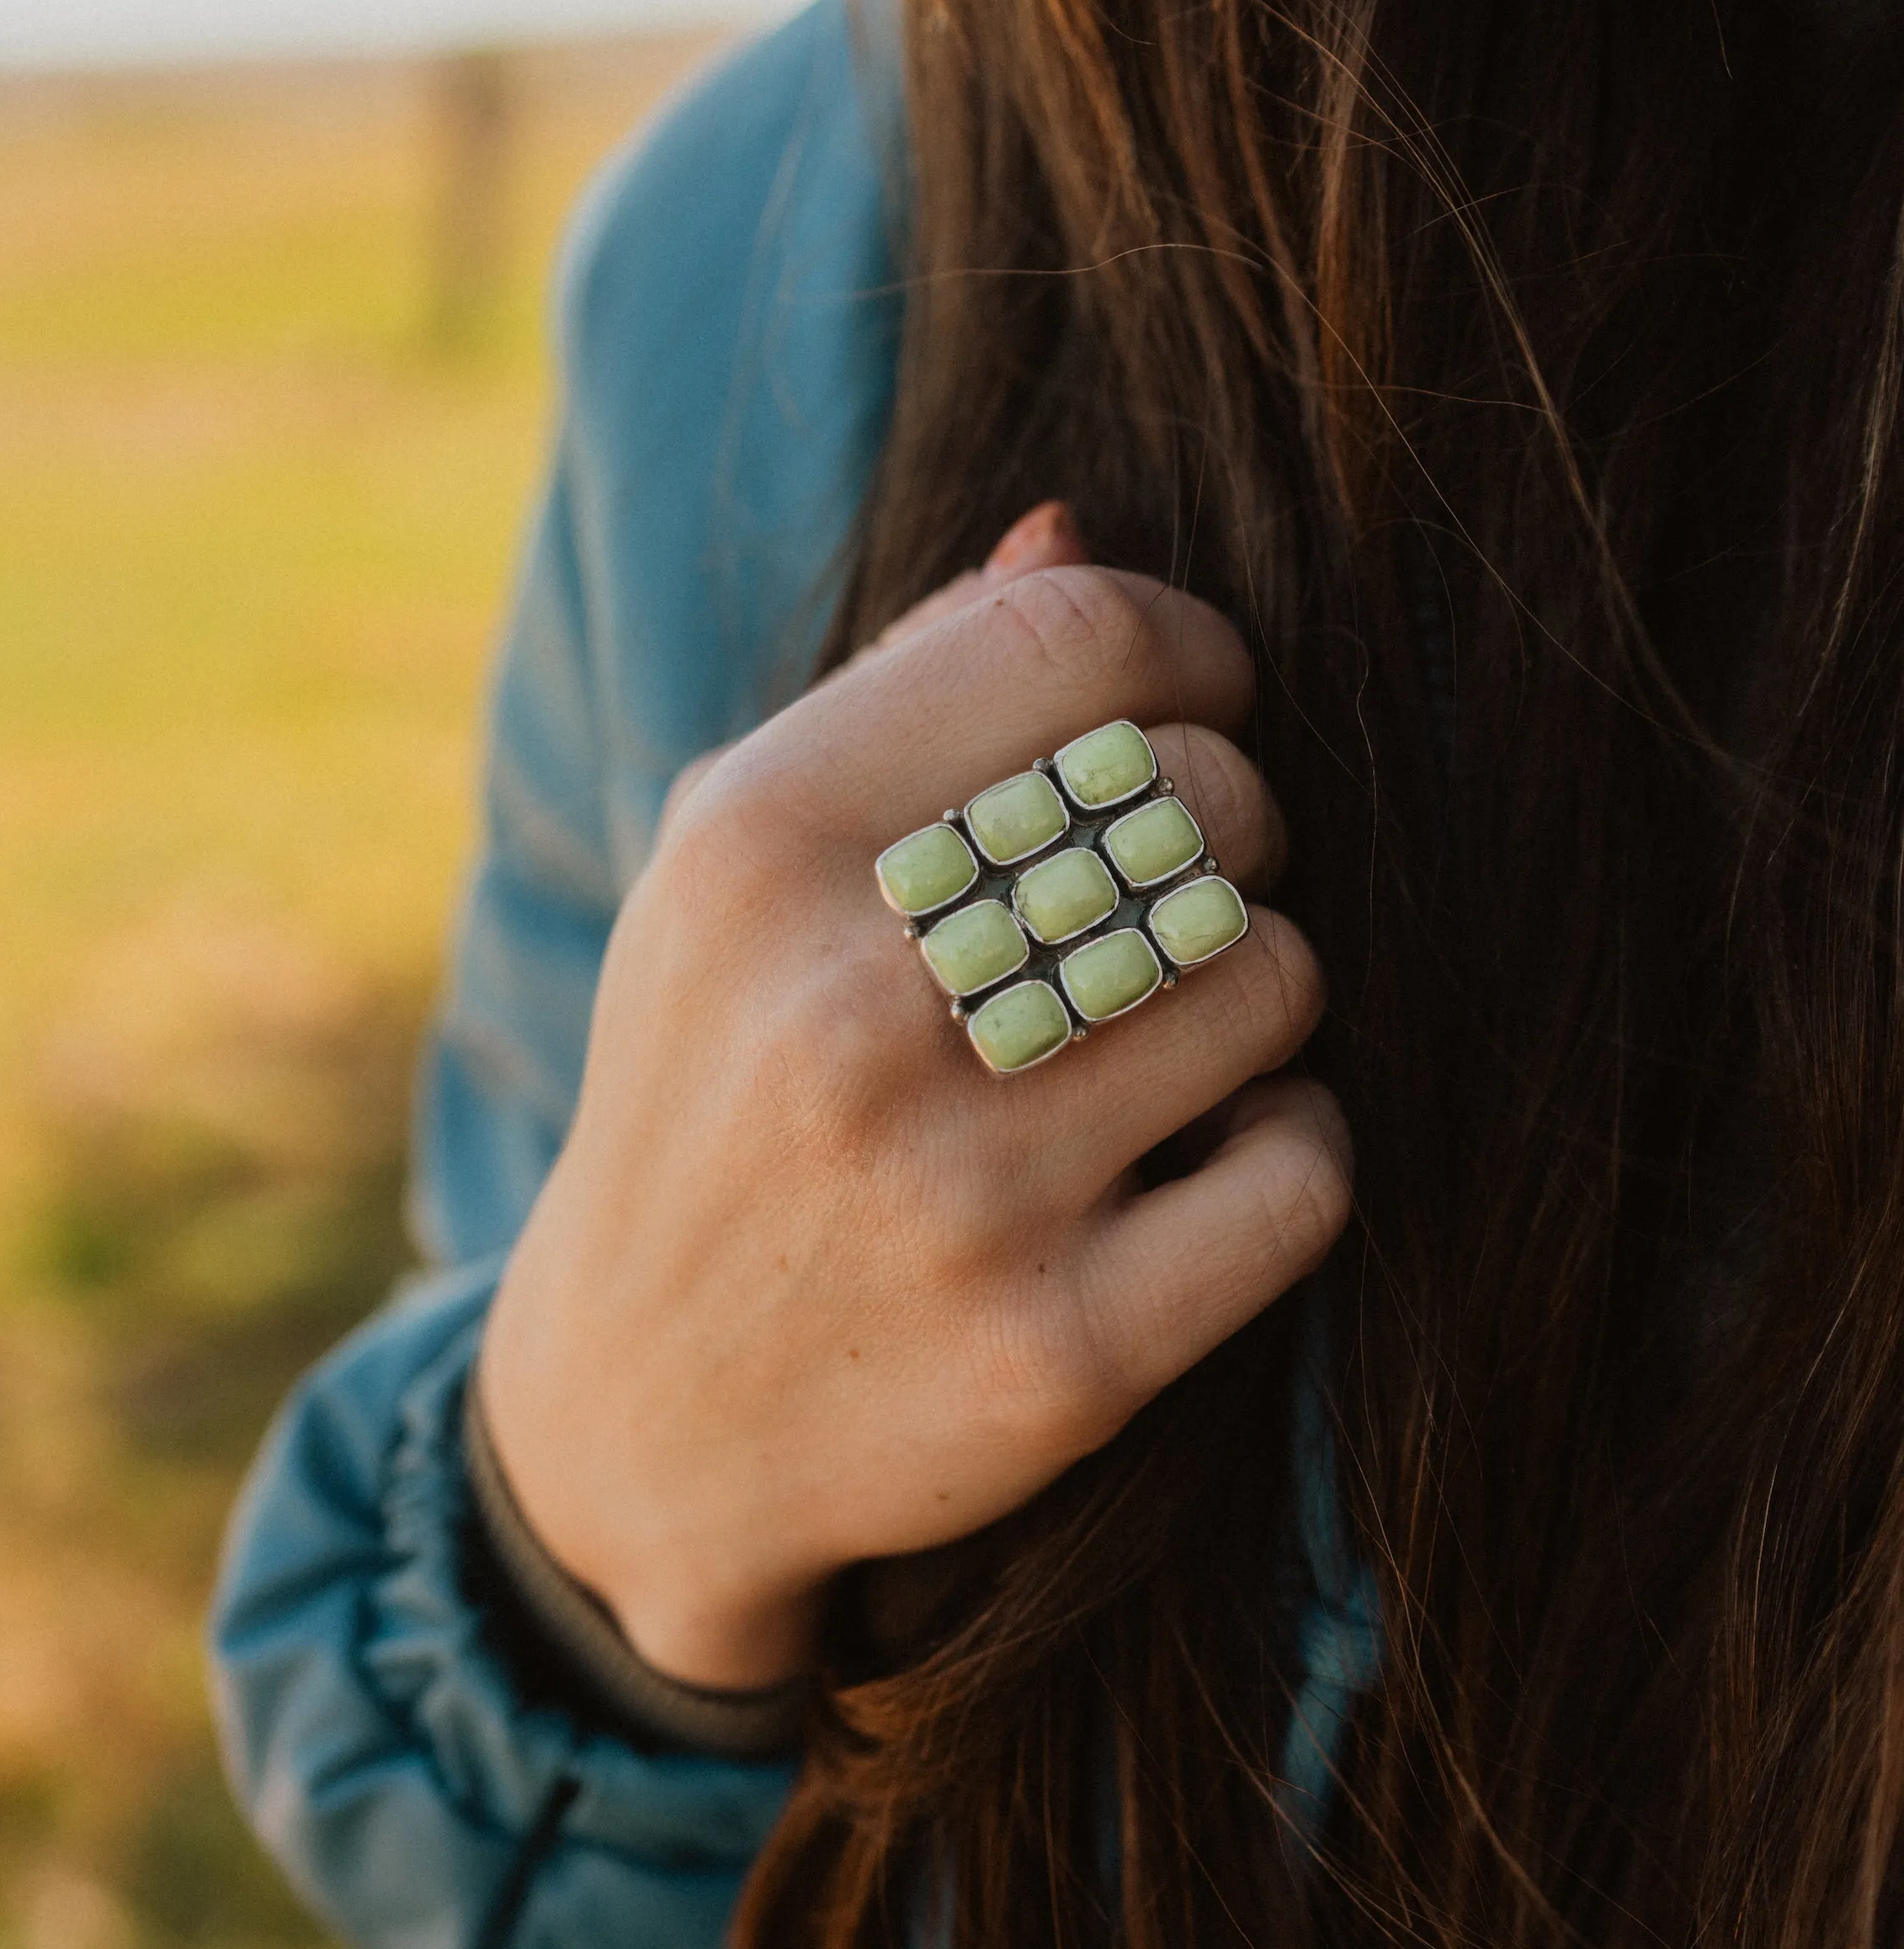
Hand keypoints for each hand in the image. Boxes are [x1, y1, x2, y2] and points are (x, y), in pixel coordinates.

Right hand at [477, 510, 1351, 1689]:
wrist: (642, 1422)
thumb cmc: (718, 1096)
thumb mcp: (732, 879)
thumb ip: (902, 695)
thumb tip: (1074, 526)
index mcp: (755, 849)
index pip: (1080, 638)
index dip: (1193, 654)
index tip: (1198, 710)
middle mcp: (846, 1010)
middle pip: (1204, 802)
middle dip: (1233, 832)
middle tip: (1173, 901)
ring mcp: (958, 1194)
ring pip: (1273, 978)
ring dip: (1258, 994)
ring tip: (1175, 1038)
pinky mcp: (1061, 1355)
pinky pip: (1306, 1174)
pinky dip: (1292, 1151)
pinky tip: (1205, 1164)